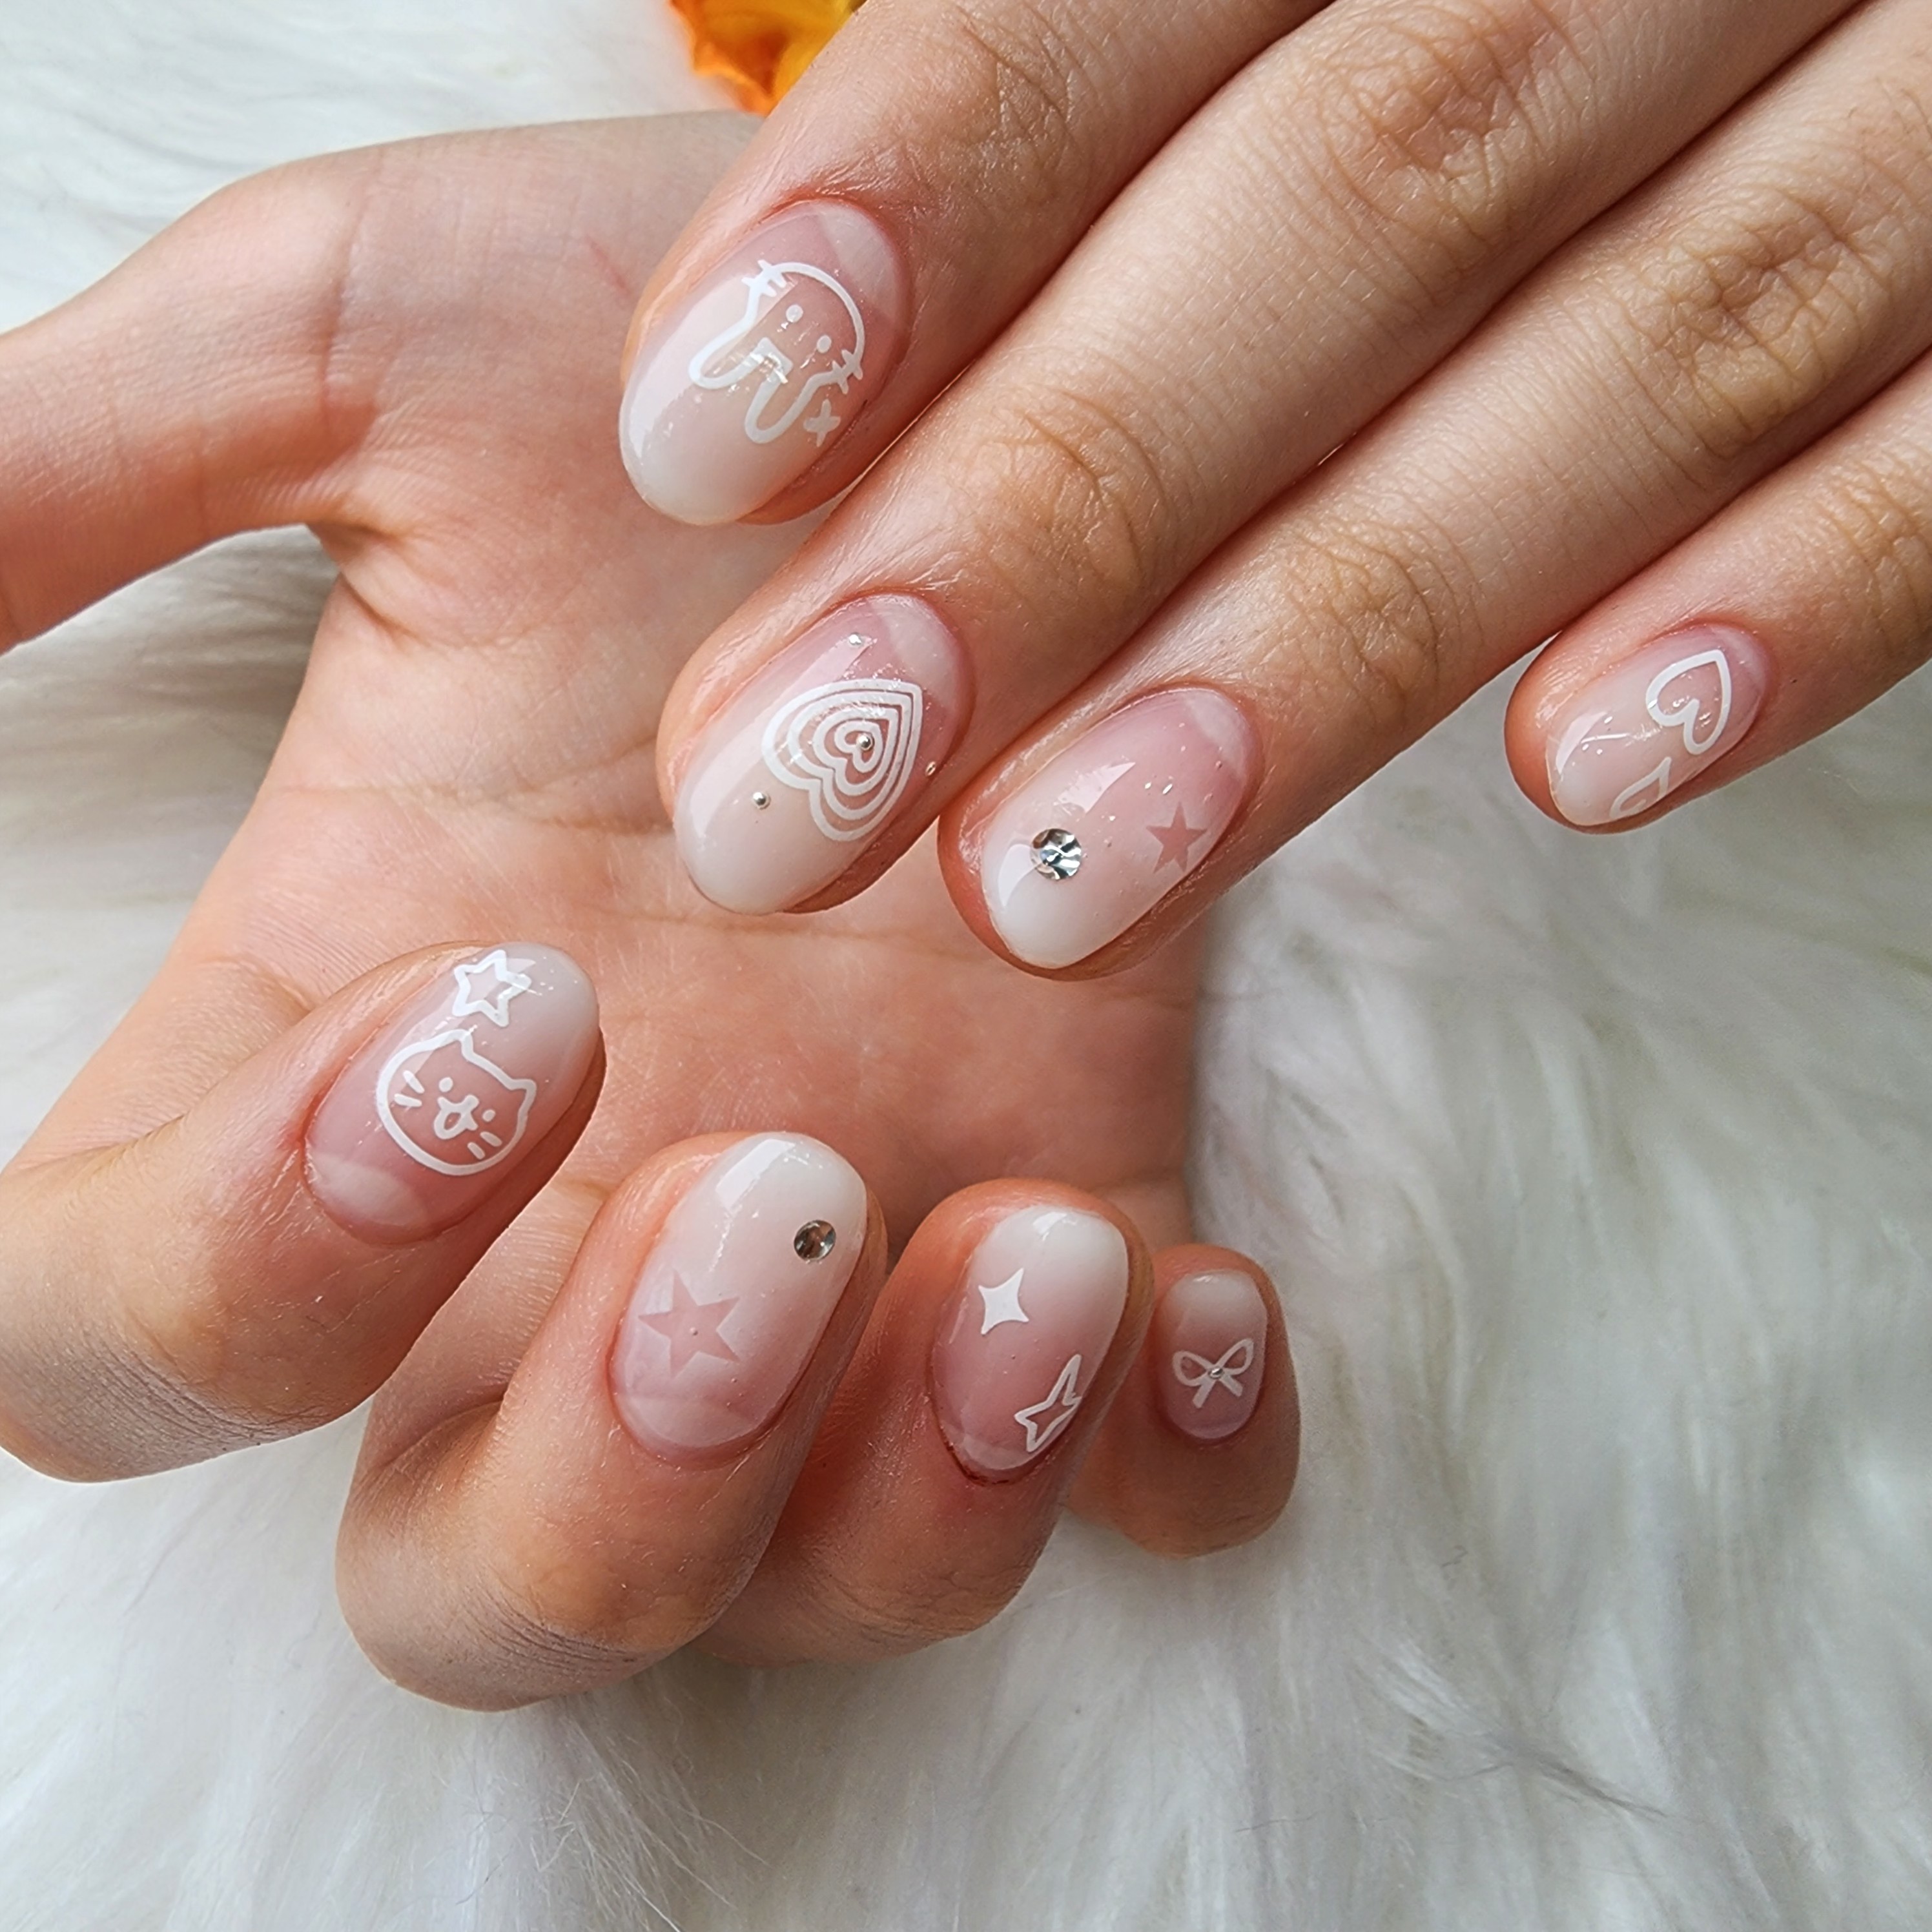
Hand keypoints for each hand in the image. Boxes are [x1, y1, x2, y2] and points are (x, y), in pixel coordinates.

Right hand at [0, 117, 1295, 1706]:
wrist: (999, 340)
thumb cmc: (686, 361)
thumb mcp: (368, 346)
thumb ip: (87, 469)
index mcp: (361, 1058)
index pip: (131, 1343)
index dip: (253, 1267)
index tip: (502, 1006)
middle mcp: (587, 1224)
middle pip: (486, 1580)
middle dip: (616, 1477)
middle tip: (773, 1195)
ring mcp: (868, 1256)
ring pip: (816, 1584)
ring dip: (916, 1501)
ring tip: (1048, 1257)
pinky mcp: (1103, 1217)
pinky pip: (1146, 1494)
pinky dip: (1173, 1461)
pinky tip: (1197, 1294)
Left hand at [623, 0, 1931, 968]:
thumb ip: (1108, 52)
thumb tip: (801, 268)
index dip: (920, 194)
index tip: (695, 446)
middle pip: (1369, 187)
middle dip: (1061, 506)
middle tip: (787, 795)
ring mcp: (1924, 68)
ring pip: (1647, 340)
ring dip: (1338, 640)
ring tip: (1063, 879)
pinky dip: (1806, 601)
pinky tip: (1581, 778)